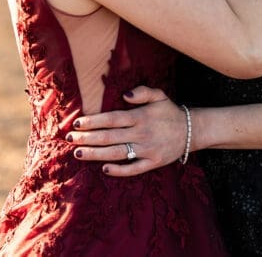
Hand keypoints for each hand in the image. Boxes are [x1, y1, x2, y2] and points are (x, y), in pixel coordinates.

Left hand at [66, 86, 187, 176]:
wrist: (191, 131)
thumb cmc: (169, 112)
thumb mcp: (159, 95)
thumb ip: (142, 92)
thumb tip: (125, 94)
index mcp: (141, 117)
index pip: (112, 119)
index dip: (94, 122)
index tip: (77, 123)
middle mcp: (142, 134)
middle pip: (109, 137)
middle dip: (87, 138)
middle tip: (69, 139)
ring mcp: (147, 150)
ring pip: (116, 153)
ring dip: (95, 154)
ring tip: (78, 153)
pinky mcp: (153, 163)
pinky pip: (134, 169)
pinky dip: (119, 170)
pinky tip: (104, 169)